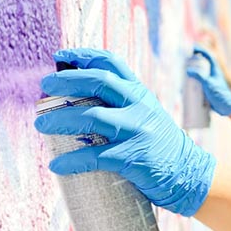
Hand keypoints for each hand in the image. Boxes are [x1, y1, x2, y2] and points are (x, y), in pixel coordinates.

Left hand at [34, 48, 216, 215]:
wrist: (190, 174)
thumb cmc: (161, 147)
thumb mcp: (147, 116)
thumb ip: (123, 105)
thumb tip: (78, 101)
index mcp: (141, 94)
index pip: (112, 63)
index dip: (84, 56)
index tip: (60, 56)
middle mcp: (139, 106)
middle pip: (99, 82)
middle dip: (66, 81)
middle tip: (44, 87)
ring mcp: (137, 131)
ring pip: (92, 116)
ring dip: (60, 119)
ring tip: (41, 123)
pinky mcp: (132, 158)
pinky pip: (95, 156)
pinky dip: (72, 160)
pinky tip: (57, 165)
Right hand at [188, 46, 230, 115]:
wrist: (227, 108)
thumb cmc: (220, 95)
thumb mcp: (208, 84)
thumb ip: (199, 76)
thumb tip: (188, 70)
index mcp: (215, 71)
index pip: (208, 57)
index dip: (201, 50)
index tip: (193, 47)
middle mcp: (212, 75)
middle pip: (203, 64)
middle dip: (194, 60)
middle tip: (184, 60)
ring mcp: (210, 82)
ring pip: (200, 74)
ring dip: (192, 72)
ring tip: (183, 73)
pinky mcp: (208, 90)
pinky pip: (199, 84)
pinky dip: (193, 83)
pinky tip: (186, 87)